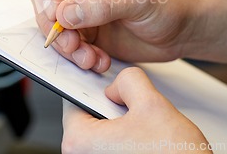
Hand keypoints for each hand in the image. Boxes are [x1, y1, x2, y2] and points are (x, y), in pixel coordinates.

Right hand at [33, 0, 196, 71]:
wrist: (182, 29)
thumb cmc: (169, 2)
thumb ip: (101, 6)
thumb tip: (65, 14)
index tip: (55, 13)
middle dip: (53, 24)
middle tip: (71, 43)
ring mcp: (80, 3)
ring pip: (51, 23)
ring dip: (65, 45)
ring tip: (89, 57)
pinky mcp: (83, 26)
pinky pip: (65, 42)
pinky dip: (77, 55)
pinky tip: (98, 60)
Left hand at [62, 67, 211, 153]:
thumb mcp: (152, 104)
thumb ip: (129, 80)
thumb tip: (120, 82)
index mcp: (80, 142)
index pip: (74, 99)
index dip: (94, 86)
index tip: (105, 84)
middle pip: (90, 115)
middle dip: (112, 106)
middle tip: (134, 110)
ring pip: (104, 131)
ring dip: (123, 123)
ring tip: (145, 129)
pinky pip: (113, 146)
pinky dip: (128, 138)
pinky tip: (146, 141)